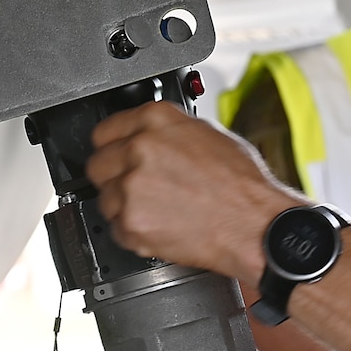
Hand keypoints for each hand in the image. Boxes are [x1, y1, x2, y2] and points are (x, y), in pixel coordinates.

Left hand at [85, 102, 299, 282]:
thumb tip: (148, 137)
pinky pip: (117, 229)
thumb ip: (167, 132)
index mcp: (156, 119)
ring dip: (125, 207)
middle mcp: (140, 148)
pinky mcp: (131, 222)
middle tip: (138, 187)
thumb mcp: (207, 134)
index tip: (117, 156)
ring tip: (158, 209)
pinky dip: (135, 231)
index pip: (104, 131)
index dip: (113, 147)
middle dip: (114, 177)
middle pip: (97, 165)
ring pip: (105, 200)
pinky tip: (162, 225)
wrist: (253, 224)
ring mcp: (132, 186)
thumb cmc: (241, 184)